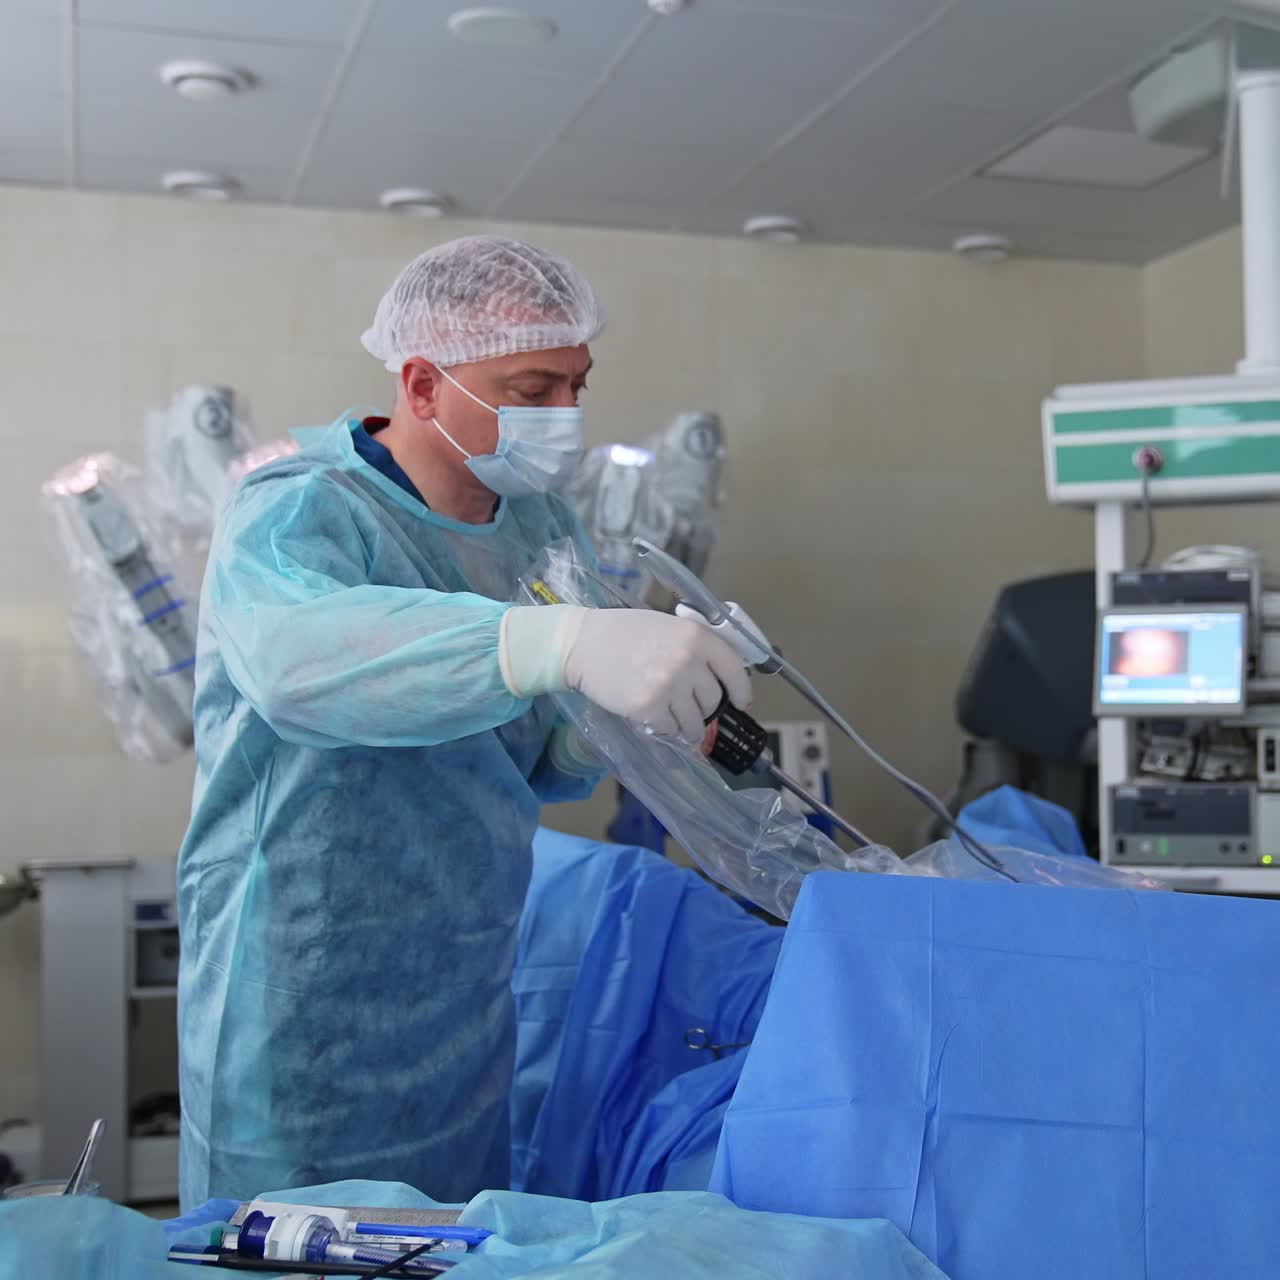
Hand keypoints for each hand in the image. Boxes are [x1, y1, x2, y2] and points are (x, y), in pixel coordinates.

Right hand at [562, 609, 751, 740]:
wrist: (582, 644)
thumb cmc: (623, 632)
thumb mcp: (667, 627)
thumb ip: (695, 647)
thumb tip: (719, 675)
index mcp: (696, 637)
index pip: (733, 669)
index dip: (741, 690)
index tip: (742, 702)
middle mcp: (687, 661)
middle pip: (713, 700)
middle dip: (707, 710)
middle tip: (696, 712)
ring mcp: (669, 686)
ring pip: (694, 721)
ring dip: (689, 728)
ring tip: (681, 726)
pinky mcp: (648, 707)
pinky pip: (669, 728)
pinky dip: (666, 728)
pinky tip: (656, 719)